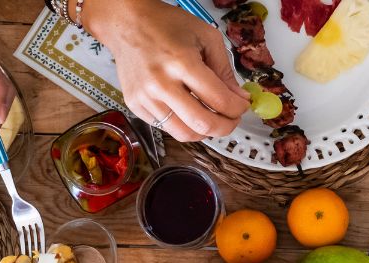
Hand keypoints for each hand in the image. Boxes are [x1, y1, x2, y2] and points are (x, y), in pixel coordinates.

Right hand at [82, 0, 248, 141]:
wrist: (126, 22)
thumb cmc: (166, 25)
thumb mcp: (206, 37)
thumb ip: (224, 70)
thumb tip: (238, 98)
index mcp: (182, 62)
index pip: (219, 100)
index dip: (237, 108)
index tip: (242, 105)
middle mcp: (161, 84)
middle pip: (202, 124)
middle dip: (226, 127)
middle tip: (232, 119)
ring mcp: (145, 97)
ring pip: (184, 133)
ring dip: (204, 132)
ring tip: (212, 119)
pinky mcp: (134, 104)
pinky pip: (165, 127)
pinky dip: (183, 125)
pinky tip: (188, 111)